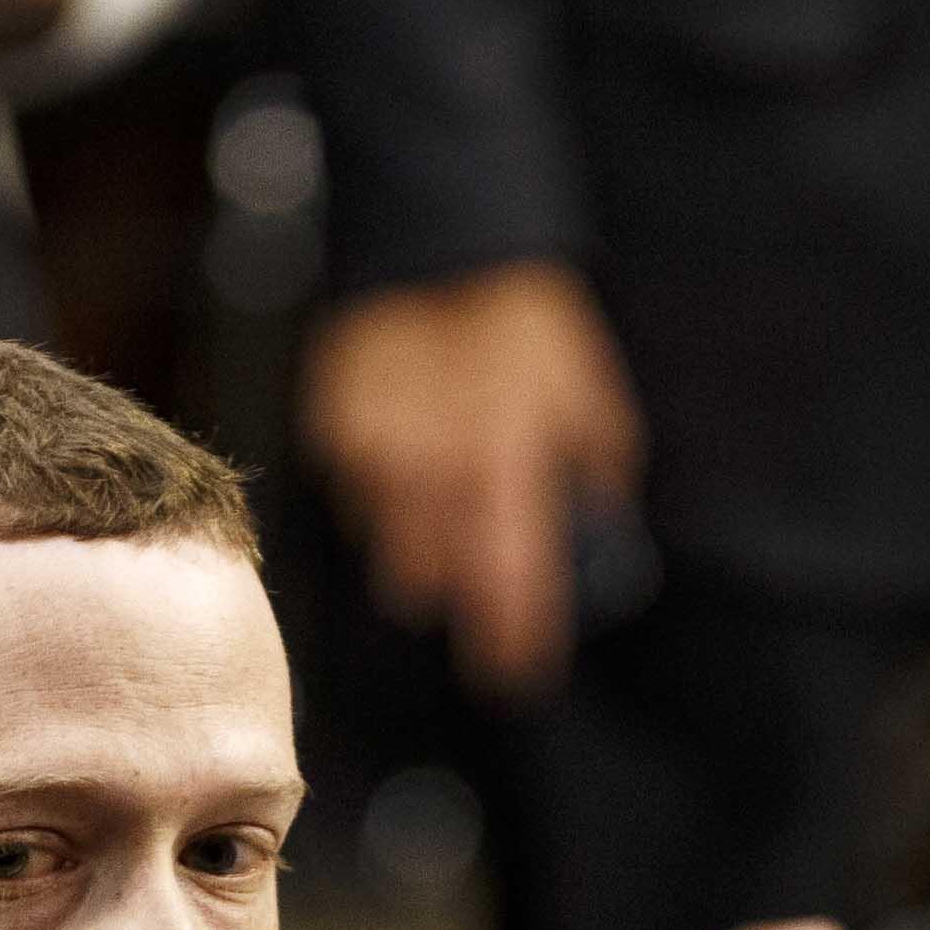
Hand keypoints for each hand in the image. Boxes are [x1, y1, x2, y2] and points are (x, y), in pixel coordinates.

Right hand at [301, 260, 643, 699]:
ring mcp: (369, 454)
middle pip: (426, 588)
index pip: (504, 587)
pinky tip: (412, 450)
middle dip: (456, 590)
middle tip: (483, 571)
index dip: (511, 640)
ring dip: (418, 544)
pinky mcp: (332, 434)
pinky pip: (357, 496)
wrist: (447, 253)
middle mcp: (427, 472)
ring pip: (386, 548)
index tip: (519, 676)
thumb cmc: (534, 335)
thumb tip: (597, 548)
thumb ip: (592, 490)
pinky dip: (385, 493)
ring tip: (449, 496)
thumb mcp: (593, 411)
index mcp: (503, 467)